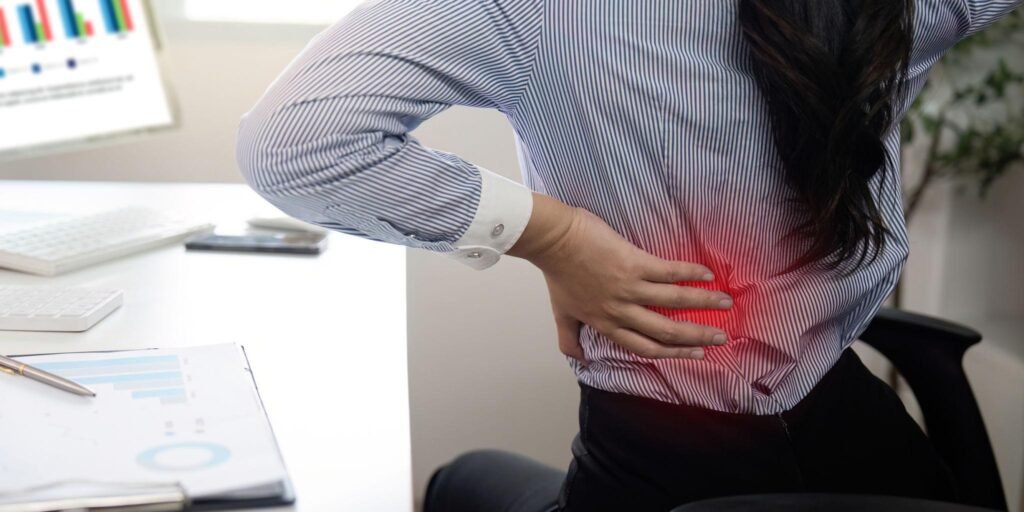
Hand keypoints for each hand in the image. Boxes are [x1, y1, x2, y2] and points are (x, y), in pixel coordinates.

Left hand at [509, 194, 731, 362]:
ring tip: (726, 303)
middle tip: (720, 338)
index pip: (645, 347)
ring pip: (674, 301)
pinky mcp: (634, 263)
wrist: (554, 240)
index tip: (695, 355)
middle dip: (697, 336)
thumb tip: (579, 360)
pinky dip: (691, 274)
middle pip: (666, 331)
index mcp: (607, 324)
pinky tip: (708, 275)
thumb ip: (570, 338)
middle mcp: (621, 311)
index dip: (673, 353)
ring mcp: (629, 288)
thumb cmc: (557, 273)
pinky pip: (669, 272)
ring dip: (704, 303)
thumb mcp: (561, 313)